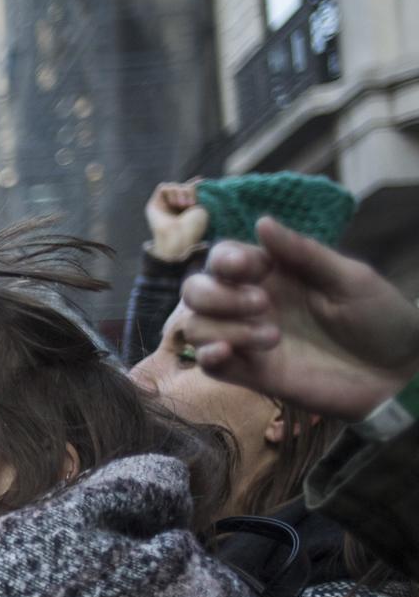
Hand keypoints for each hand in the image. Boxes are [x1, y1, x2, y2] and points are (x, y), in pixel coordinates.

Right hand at [144, 181, 208, 262]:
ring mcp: (163, 206)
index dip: (193, 185)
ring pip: (173, 186)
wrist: (179, 236)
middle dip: (189, 191)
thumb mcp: (201, 207)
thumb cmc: (192, 226)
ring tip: (183, 205)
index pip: (187, 191)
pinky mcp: (154, 204)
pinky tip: (174, 203)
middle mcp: (173, 207)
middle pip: (181, 186)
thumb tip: (198, 179)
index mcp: (185, 210)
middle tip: (191, 204)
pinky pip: (163, 187)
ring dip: (181, 192)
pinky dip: (172, 191)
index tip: (201, 181)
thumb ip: (197, 194)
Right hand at [180, 217, 418, 421]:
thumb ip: (303, 253)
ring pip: (197, 326)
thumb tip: (261, 221)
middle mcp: (253, 304)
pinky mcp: (252, 374)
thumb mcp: (350, 278)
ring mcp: (249, 340)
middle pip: (196, 291)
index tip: (249, 268)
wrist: (399, 373)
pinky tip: (224, 353)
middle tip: (261, 304)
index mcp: (274, 274)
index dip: (225, 260)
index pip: (223, 258)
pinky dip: (206, 356)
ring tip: (270, 338)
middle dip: (216, 295)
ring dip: (222, 328)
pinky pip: (210, 365)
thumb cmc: (381, 318)